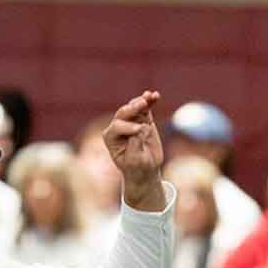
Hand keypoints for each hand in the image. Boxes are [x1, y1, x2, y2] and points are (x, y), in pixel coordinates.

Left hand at [104, 90, 165, 210]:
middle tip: (143, 104)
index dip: (128, 127)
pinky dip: (150, 101)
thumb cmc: (137, 168)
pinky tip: (156, 95)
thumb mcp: (135, 160)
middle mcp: (118, 127)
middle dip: (133, 108)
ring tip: (150, 96)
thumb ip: (135, 144)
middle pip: (123, 113)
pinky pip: (145, 108)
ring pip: (134, 108)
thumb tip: (142, 126)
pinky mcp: (142, 119)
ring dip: (142, 101)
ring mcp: (130, 121)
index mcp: (111, 138)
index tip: (140, 130)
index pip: (117, 126)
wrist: (145, 171)